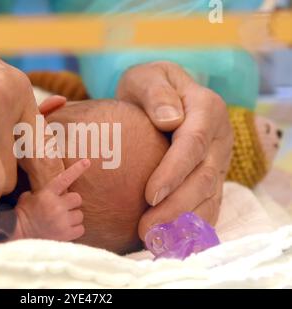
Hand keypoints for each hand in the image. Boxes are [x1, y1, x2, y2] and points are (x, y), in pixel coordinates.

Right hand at [13, 159, 90, 240]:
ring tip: (62, 221)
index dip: (77, 169)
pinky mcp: (66, 234)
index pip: (65, 178)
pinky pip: (80, 229)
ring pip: (80, 215)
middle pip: (77, 198)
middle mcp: (57, 206)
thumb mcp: (28, 197)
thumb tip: (49, 190)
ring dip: (73, 217)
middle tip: (64, 208)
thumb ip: (41, 192)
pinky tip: (65, 230)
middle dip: (72, 203)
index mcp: (48, 194)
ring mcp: (62, 221)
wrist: (18, 233)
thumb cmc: (22, 214)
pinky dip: (75, 229)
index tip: (87, 162)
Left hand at [116, 61, 233, 237]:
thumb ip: (157, 93)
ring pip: (208, 196)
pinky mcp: (211, 177)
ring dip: (183, 221)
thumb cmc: (149, 87)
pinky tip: (172, 240)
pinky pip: (208, 204)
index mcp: (206, 109)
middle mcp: (219, 137)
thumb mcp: (147, 77)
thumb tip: (170, 120)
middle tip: (145, 228)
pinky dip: (193, 225)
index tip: (149, 195)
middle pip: (203, 177)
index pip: (193, 143)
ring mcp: (218, 160)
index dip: (174, 172)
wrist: (161, 97)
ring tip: (154, 240)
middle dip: (175, 206)